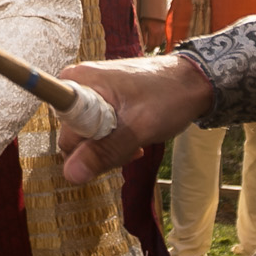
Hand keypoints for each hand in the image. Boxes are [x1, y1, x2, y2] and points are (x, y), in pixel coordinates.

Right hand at [56, 55, 214, 184]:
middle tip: (128, 148)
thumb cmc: (169, 97)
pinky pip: (97, 132)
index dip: (79, 144)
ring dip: (109, 148)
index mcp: (79, 81)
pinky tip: (134, 141)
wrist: (193, 83)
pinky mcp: (102, 102)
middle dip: (98, 150)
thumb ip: (103, 151)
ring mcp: (91, 93)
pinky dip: (114, 141)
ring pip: (87, 137)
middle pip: (72, 135)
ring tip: (136, 143)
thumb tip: (70, 175)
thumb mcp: (137, 129)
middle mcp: (79, 84)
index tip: (106, 145)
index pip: (61, 126)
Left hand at [138, 17, 168, 52]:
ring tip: (151, 45)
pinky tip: (156, 40)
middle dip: (152, 48)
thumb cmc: (148, 17)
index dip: (148, 49)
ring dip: (155, 45)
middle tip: (147, 49)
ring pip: (160, 42)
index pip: (151, 45)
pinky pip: (163, 38)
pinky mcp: (166, 30)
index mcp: (154, 32)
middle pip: (156, 45)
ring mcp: (164, 32)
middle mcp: (160, 33)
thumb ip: (143, 35)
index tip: (145, 50)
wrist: (157, 11)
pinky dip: (159, 40)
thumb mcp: (143, 25)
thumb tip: (143, 43)